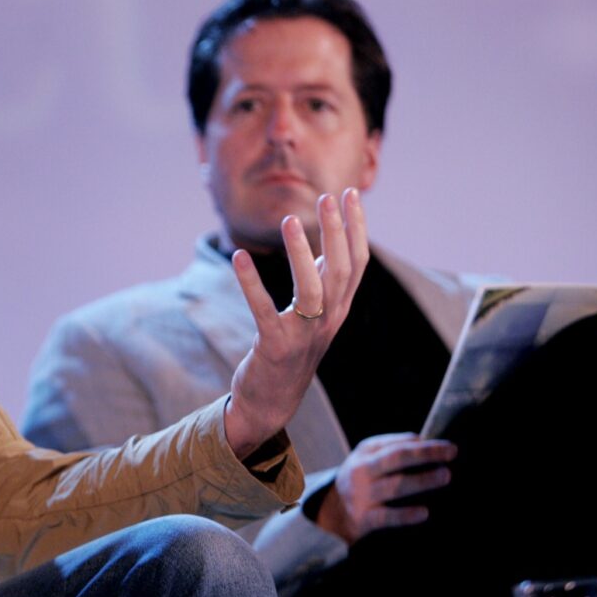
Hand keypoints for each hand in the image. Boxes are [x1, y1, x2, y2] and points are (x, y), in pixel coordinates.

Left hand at [224, 189, 367, 457]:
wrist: (272, 402)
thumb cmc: (292, 350)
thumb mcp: (316, 314)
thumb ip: (325, 281)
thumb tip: (331, 242)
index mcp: (339, 309)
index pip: (357, 263)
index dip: (356, 228)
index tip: (350, 194)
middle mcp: (328, 320)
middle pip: (341, 271)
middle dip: (336, 232)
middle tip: (327, 196)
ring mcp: (303, 336)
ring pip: (312, 289)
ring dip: (301, 254)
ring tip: (289, 220)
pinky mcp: (275, 347)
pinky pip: (264, 311)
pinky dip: (251, 283)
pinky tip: (239, 257)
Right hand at [316, 432, 456, 543]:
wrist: (331, 512)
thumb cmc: (362, 481)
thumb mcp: (369, 459)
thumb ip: (392, 450)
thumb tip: (425, 442)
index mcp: (365, 452)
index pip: (396, 444)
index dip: (423, 444)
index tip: (447, 446)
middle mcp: (361, 470)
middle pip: (396, 458)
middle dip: (425, 454)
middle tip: (451, 452)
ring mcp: (361, 494)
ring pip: (395, 486)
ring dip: (422, 480)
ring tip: (445, 476)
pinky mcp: (363, 518)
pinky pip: (388, 516)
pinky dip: (406, 515)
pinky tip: (424, 513)